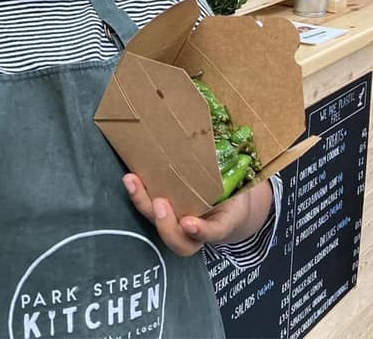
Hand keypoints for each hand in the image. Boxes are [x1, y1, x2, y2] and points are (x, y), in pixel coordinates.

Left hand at [123, 174, 271, 255]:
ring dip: (143, 205)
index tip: (189, 223)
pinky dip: (139, 196)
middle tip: (161, 204)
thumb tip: (239, 130)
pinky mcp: (164, 211)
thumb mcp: (242, 184)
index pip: (215, 231)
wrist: (230, 203)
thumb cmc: (236, 191)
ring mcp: (179, 223)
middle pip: (180, 242)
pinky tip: (130, 180)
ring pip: (159, 227)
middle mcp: (198, 230)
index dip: (203, 231)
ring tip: (132, 182)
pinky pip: (149, 209)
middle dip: (167, 226)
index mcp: (224, 222)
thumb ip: (238, 171)